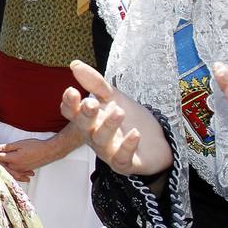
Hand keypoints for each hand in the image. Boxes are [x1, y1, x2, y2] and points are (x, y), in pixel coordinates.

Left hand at [0, 139, 58, 181]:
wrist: (49, 151)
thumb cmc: (35, 146)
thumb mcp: (19, 144)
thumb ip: (6, 147)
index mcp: (13, 159)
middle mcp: (16, 167)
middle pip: (0, 165)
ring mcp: (20, 170)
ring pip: (7, 169)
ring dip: (0, 165)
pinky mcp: (24, 170)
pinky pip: (14, 171)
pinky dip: (8, 169)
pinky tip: (5, 167)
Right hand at [62, 60, 172, 177]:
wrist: (157, 142)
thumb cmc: (130, 119)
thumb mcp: (113, 97)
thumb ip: (95, 82)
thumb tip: (75, 64)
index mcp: (89, 119)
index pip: (72, 113)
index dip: (70, 104)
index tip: (72, 91)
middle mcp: (94, 136)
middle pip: (84, 127)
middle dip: (86, 115)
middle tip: (92, 102)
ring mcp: (108, 151)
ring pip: (102, 141)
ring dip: (108, 126)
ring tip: (119, 112)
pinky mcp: (125, 163)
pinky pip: (122, 158)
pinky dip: (127, 146)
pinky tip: (135, 134)